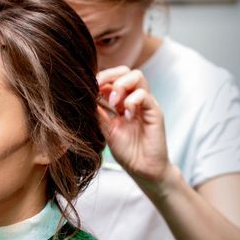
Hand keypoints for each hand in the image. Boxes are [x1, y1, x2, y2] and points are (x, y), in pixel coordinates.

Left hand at [97, 66, 172, 195]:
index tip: (89, 88)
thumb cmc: (126, 150)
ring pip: (137, 77)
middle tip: (99, 88)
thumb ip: (98, 113)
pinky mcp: (155, 112)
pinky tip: (127, 115)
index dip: (100, 79)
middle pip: (126, 71)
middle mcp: (134, 99)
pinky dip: (132, 101)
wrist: (142, 168)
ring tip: (114, 103)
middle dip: (110, 75)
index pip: (112, 78)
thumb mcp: (105, 129)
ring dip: (121, 86)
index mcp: (121, 101)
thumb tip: (84, 97)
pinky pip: (145, 95)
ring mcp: (145, 104)